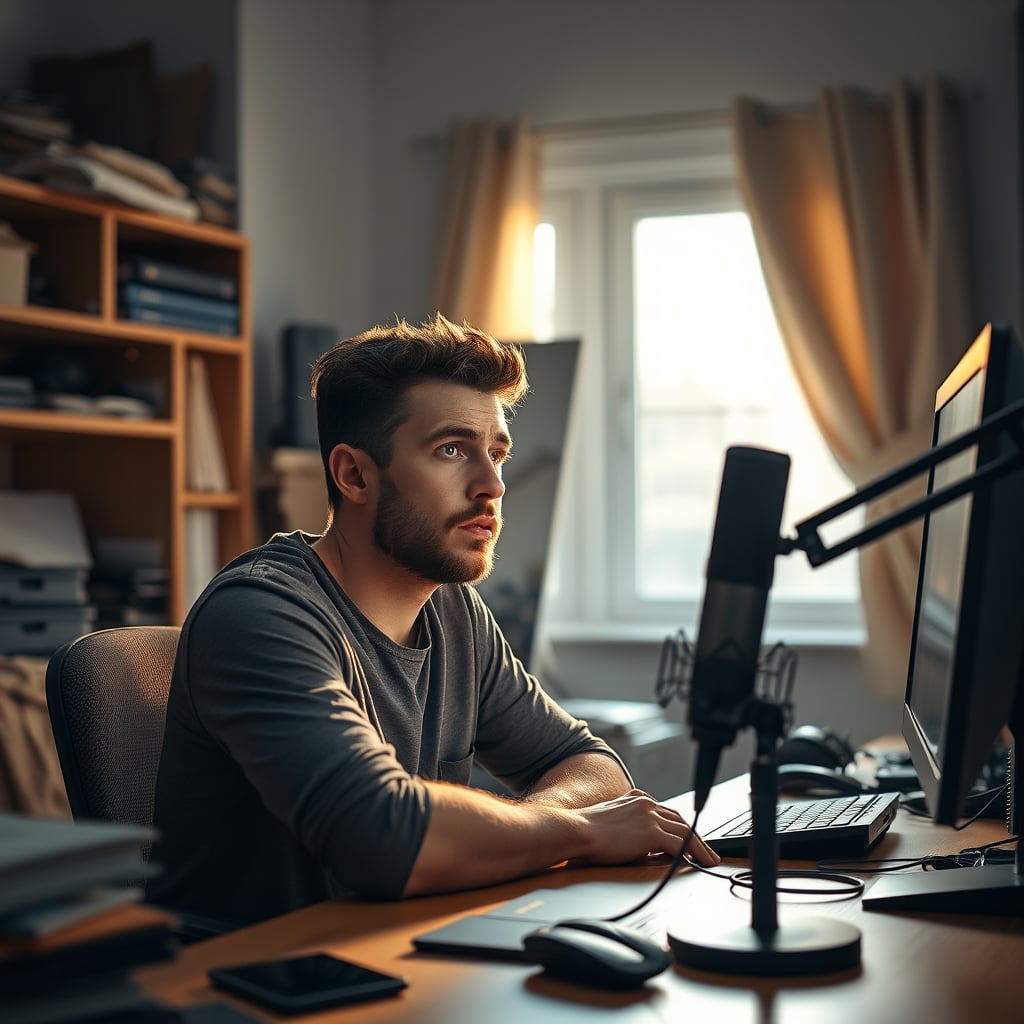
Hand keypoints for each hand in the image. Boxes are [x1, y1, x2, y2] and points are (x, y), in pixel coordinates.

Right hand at [577, 789, 720, 866]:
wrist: (576, 830)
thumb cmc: (585, 831)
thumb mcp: (612, 822)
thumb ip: (631, 828)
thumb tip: (647, 847)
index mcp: (636, 798)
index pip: (666, 811)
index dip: (679, 826)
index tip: (688, 838)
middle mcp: (646, 803)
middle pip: (680, 819)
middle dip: (695, 836)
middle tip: (706, 850)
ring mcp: (650, 815)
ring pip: (685, 831)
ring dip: (700, 847)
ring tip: (709, 859)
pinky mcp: (651, 831)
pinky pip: (680, 844)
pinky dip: (692, 853)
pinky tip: (698, 863)